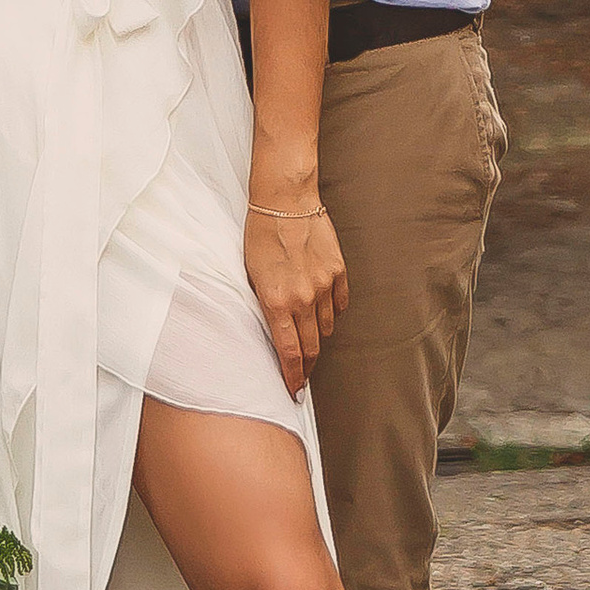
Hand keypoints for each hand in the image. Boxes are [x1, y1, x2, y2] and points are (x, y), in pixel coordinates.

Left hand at [243, 195, 348, 395]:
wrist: (284, 200)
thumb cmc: (260, 234)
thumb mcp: (250, 274)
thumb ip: (264, 304)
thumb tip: (274, 329)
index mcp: (276, 301)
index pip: (289, 352)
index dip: (292, 376)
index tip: (293, 389)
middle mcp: (303, 298)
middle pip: (311, 346)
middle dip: (306, 365)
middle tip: (302, 375)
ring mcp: (324, 285)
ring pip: (326, 327)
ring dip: (317, 336)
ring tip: (308, 338)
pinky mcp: (338, 271)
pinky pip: (339, 303)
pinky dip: (331, 311)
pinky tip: (323, 311)